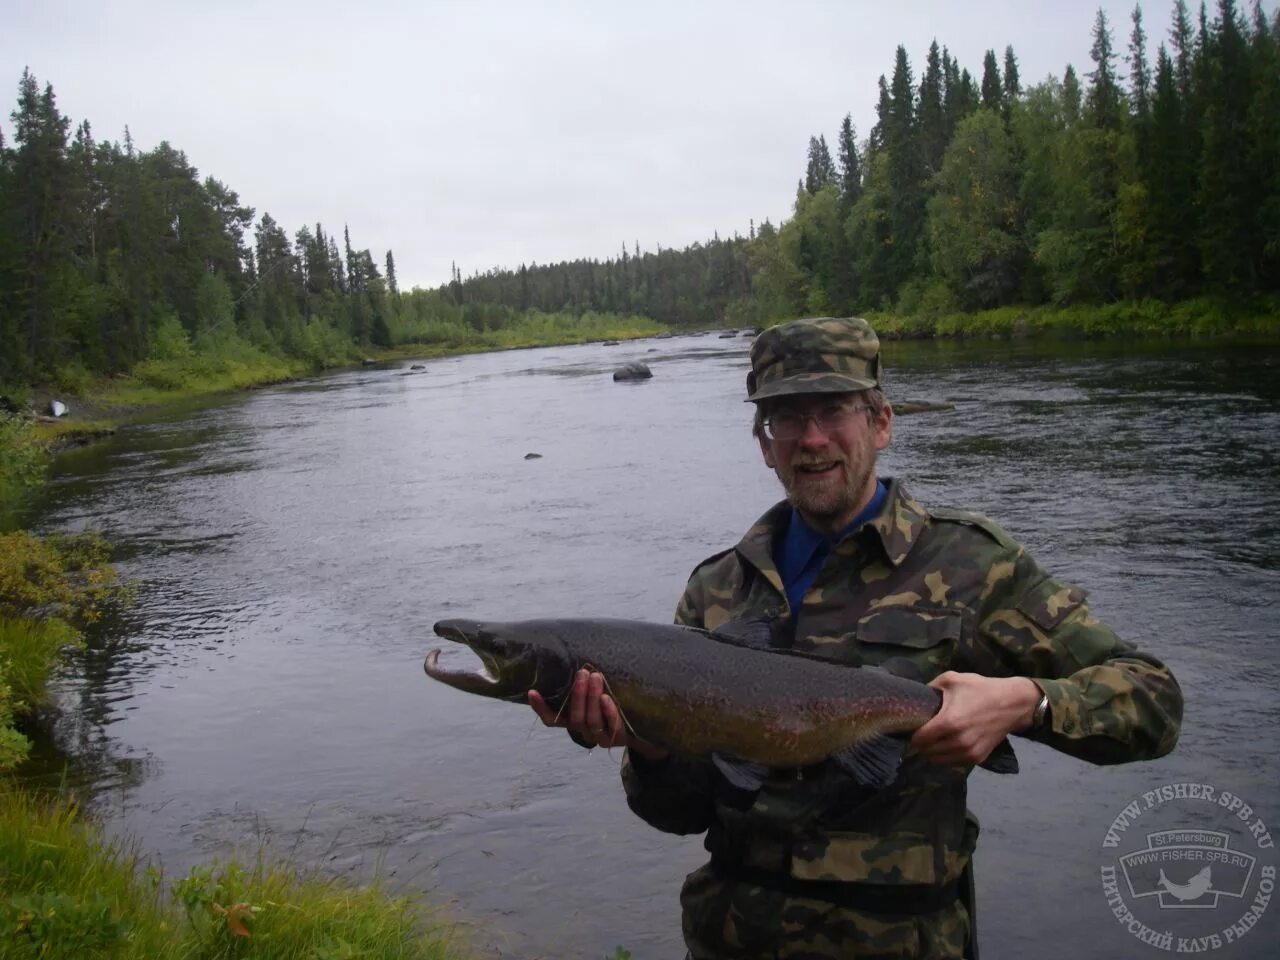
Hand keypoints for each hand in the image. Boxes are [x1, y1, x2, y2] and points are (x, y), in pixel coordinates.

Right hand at [528, 668, 668, 760]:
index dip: (540, 708)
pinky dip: (608, 712)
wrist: (641, 725)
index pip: (552, 720)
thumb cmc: (612, 702)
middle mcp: (584, 733)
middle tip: (582, 672)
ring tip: (595, 677)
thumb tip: (575, 654)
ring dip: (592, 698)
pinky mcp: (617, 738)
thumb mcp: (595, 694)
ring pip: (591, 721)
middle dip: (578, 694)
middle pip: (575, 718)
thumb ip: (585, 684)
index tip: (531, 691)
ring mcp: (601, 737)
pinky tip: (607, 698)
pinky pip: (611, 727)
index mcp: (574, 723)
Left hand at [909, 672, 1040, 767]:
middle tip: (921, 732)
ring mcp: (969, 752)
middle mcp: (958, 742)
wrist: (1013, 704)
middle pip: (926, 751)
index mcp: (949, 722)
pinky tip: (946, 743)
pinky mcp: (978, 758)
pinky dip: (946, 756)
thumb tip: (915, 697)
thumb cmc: (980, 689)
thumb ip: (930, 687)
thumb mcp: (951, 679)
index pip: (919, 739)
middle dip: (920, 743)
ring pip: (938, 760)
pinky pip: (952, 762)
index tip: (910, 727)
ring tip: (932, 739)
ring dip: (931, 751)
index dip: (911, 734)